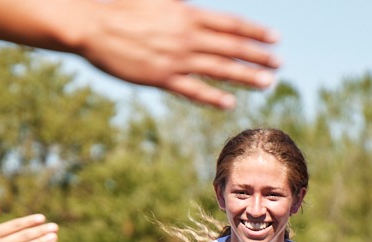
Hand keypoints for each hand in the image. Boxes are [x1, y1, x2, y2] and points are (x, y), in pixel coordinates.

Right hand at [74, 0, 278, 109]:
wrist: (93, 25)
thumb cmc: (122, 7)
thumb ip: (183, 5)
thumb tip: (198, 6)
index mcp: (188, 14)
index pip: (231, 23)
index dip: (255, 31)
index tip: (274, 38)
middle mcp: (187, 36)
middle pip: (232, 46)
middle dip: (258, 55)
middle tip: (279, 63)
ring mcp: (175, 58)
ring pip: (219, 68)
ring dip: (245, 76)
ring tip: (267, 82)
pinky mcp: (160, 78)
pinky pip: (193, 89)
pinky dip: (213, 96)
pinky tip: (231, 102)